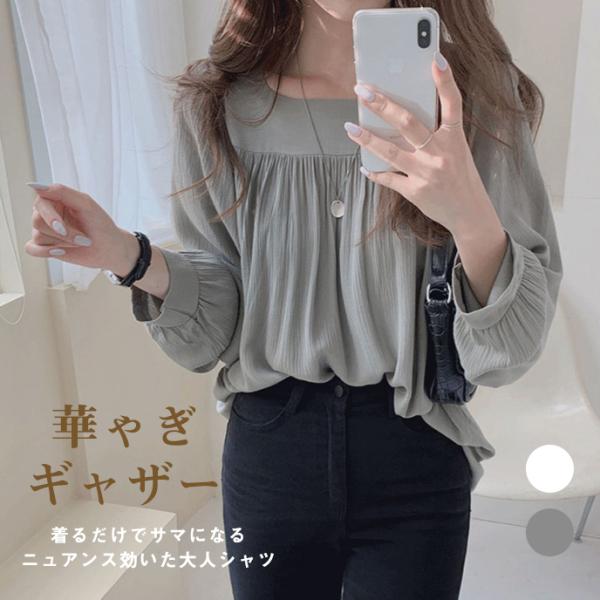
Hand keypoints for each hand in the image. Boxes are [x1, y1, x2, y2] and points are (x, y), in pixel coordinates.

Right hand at [24, 183, 139, 275]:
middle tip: (83, 238)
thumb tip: (36, 186)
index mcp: (55, 200)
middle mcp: (47, 213)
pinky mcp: (45, 246)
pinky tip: (61, 251)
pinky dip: (44, 252)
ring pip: (38, 236)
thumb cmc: (100, 224)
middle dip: (63, 233)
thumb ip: (62, 192)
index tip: (60, 227)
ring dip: (63, 242)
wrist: (109, 248)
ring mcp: (45, 230)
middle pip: (37, 221)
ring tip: (81, 242)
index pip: (40, 202)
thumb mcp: (86, 204)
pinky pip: (31, 248)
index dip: (49, 216)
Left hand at [344, 50, 493, 236]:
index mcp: (454, 139)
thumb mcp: (456, 150)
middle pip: (408, 123)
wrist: (468, 212)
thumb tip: (403, 117)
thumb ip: (436, 134)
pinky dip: (375, 173)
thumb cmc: (460, 176)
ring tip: (350, 127)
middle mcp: (439, 153)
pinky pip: (388, 179)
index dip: (445, 82)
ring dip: (367, 138)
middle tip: (363, 91)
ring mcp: (425, 173)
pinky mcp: (414, 191)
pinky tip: (363, 166)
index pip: (452, 105)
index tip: (436, 60)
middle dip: (383, 106)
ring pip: (390, 151)